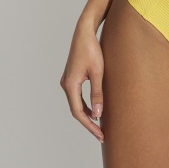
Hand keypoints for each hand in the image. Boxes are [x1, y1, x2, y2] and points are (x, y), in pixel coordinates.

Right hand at [60, 24, 104, 143]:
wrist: (84, 33)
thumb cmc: (92, 50)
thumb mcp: (98, 72)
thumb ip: (97, 93)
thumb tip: (98, 115)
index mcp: (70, 84)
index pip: (78, 112)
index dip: (89, 125)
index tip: (100, 134)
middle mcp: (66, 84)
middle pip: (76, 110)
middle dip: (89, 123)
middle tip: (102, 134)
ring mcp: (67, 81)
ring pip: (76, 104)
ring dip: (87, 115)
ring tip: (100, 125)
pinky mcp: (71, 77)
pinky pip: (77, 97)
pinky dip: (85, 105)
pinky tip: (96, 110)